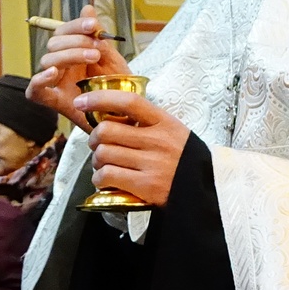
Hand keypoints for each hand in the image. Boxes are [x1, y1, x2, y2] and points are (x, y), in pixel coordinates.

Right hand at [26, 5, 127, 132]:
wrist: (128, 115)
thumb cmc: (120, 87)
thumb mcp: (112, 57)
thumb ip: (97, 35)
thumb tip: (87, 8)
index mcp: (73, 51)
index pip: (64, 31)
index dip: (76, 25)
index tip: (93, 26)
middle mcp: (62, 65)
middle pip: (54, 43)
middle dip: (75, 41)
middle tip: (97, 49)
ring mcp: (55, 82)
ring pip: (46, 60)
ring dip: (68, 55)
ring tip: (91, 58)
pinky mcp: (53, 101)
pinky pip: (34, 91)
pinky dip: (39, 80)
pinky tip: (54, 74)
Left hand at [80, 92, 189, 207]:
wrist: (207, 191)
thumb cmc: (183, 160)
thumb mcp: (172, 132)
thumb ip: (146, 123)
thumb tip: (108, 113)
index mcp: (165, 122)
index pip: (128, 101)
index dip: (100, 98)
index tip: (81, 101)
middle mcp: (158, 141)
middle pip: (106, 130)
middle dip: (94, 139)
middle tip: (98, 146)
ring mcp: (152, 163)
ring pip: (103, 154)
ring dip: (96, 161)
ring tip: (104, 165)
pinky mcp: (146, 185)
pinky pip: (107, 175)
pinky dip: (99, 179)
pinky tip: (106, 180)